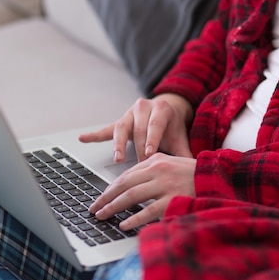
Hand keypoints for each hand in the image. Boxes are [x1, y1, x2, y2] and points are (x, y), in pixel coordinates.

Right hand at [79, 94, 193, 161]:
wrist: (166, 110)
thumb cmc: (172, 128)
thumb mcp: (179, 138)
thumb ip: (185, 154)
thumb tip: (195, 171)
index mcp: (161, 109)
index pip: (155, 125)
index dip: (151, 139)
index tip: (149, 153)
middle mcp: (143, 107)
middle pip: (138, 129)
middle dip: (138, 148)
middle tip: (138, 166)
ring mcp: (128, 114)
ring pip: (121, 128)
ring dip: (118, 145)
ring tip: (117, 158)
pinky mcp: (118, 121)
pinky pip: (105, 129)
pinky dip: (94, 135)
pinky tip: (82, 139)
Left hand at [89, 153, 196, 229]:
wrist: (218, 177)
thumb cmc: (194, 175)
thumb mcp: (171, 166)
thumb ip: (151, 172)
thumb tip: (128, 187)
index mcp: (156, 161)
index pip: (126, 175)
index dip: (110, 188)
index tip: (100, 198)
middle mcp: (159, 170)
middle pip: (124, 184)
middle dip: (106, 197)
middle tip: (94, 208)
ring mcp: (167, 184)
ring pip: (132, 195)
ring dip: (114, 207)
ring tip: (102, 215)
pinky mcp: (174, 198)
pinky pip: (149, 210)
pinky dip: (134, 218)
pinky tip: (124, 224)